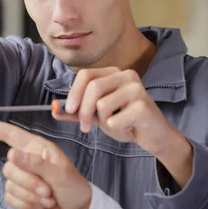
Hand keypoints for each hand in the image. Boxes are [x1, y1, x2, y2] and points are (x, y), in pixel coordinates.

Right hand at [0, 115, 91, 208]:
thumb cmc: (74, 188)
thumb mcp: (59, 172)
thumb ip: (35, 162)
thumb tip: (13, 154)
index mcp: (39, 148)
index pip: (12, 135)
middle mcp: (29, 160)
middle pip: (9, 167)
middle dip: (29, 182)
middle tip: (47, 188)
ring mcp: (24, 177)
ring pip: (10, 184)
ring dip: (31, 194)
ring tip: (47, 195)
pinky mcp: (20, 193)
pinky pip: (10, 198)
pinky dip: (26, 203)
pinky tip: (40, 202)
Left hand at [56, 67, 193, 186]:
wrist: (154, 135)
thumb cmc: (126, 122)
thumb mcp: (98, 116)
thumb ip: (77, 112)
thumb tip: (53, 109)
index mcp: (114, 73)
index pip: (85, 75)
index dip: (73, 93)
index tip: (69, 110)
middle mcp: (126, 75)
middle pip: (92, 88)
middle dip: (83, 111)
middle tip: (84, 128)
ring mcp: (136, 88)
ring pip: (102, 105)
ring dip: (104, 122)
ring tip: (117, 124)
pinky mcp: (143, 105)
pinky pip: (114, 120)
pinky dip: (116, 129)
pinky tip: (128, 127)